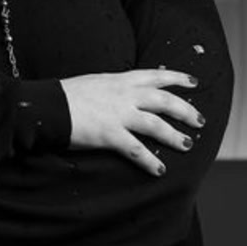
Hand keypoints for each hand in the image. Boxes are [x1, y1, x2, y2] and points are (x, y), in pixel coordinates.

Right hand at [61, 69, 203, 176]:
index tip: (193, 82)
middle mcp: (123, 95)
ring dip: (175, 136)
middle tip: (199, 120)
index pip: (155, 75)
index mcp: (119, 80)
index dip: (176, 78)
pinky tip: (159, 169)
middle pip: (164, 100)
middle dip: (185, 110)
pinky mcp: (110, 134)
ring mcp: (118, 114)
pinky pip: (137, 150)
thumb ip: (112, 87)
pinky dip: (150, 161)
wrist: (47, 105)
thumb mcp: (94, 82)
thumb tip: (122, 92)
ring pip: (157, 124)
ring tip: (187, 144)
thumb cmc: (66, 95)